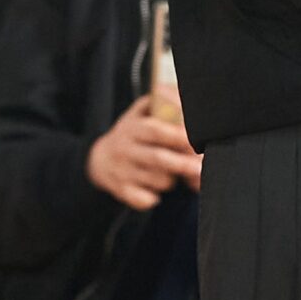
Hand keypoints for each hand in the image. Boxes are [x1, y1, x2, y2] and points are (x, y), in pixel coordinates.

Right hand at [87, 94, 203, 209]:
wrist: (100, 159)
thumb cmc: (133, 133)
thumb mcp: (141, 112)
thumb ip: (163, 102)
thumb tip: (185, 99)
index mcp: (132, 128)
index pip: (156, 131)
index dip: (178, 136)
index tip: (196, 141)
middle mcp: (125, 149)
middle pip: (158, 158)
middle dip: (182, 164)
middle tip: (200, 168)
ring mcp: (122, 171)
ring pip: (159, 181)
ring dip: (173, 180)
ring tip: (173, 173)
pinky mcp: (122, 191)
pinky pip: (145, 200)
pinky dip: (155, 198)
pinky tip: (156, 189)